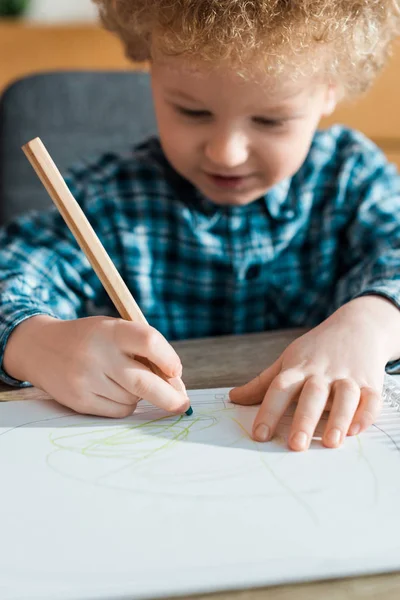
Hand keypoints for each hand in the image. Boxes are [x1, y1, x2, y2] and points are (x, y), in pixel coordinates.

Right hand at [4, 315, 188, 417]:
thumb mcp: (114, 330)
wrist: (41, 347)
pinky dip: (125, 405)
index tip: (176, 371)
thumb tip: (175, 386)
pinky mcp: (79, 401)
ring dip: (140, 396)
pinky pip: (119, 411)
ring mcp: (87, 380)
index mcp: (111, 330)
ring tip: (124, 380)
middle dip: (170, 397)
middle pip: (146, 383)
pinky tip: (112, 391)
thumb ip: (144, 351)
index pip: (150, 342)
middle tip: (182, 404)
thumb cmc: (91, 338)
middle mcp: (98, 355)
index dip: (170, 359)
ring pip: (134, 400)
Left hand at [230, 299, 391, 450]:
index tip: (260, 434)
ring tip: (331, 442)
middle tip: (296, 444)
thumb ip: (262, 383)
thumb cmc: (316, 349)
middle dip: (304, 419)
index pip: (280, 388)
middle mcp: (322, 373)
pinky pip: (371, 398)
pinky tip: (356, 429)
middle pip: (312, 394)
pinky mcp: (370, 382)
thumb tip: (233, 398)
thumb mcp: (287, 360)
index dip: (268, 411)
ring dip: (339, 418)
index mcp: (298, 368)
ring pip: (345, 396)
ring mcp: (348, 376)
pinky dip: (366, 413)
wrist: (357, 325)